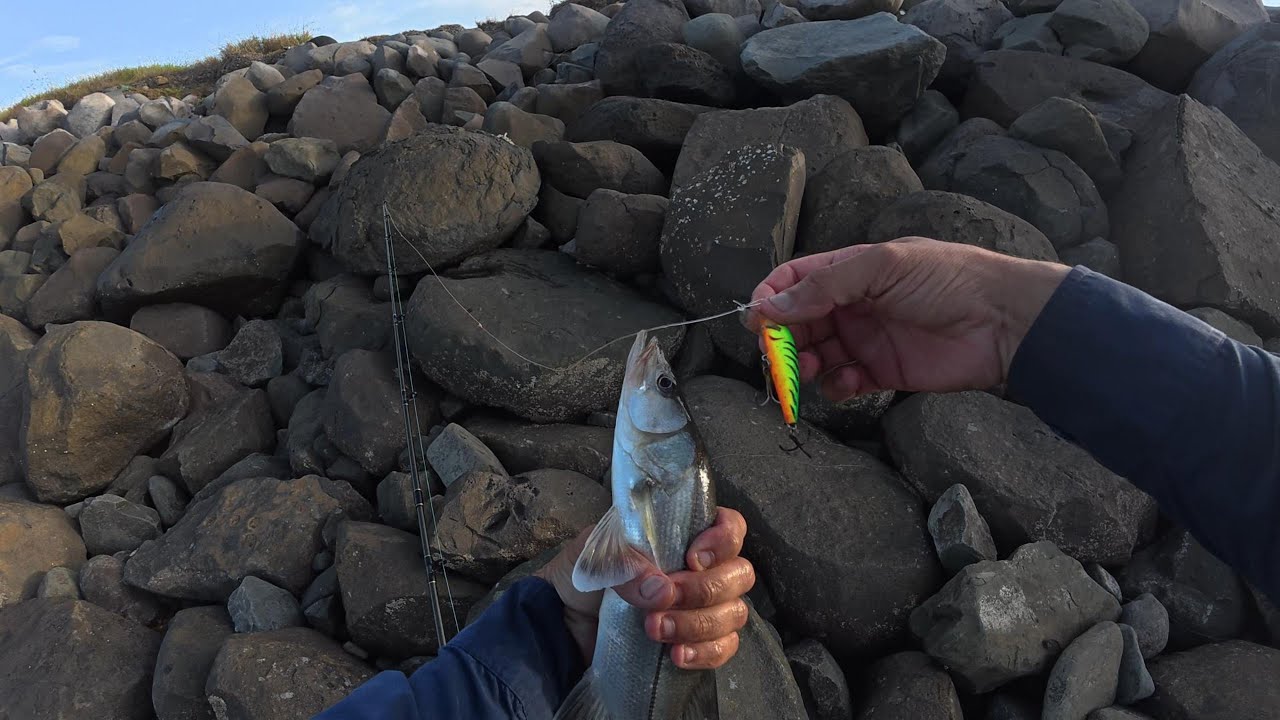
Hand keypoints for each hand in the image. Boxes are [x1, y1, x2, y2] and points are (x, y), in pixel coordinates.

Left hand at [535, 507, 754, 669]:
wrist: (562, 621)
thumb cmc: (582, 574)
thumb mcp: (594, 557)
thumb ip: (626, 565)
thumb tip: (661, 590)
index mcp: (682, 533)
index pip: (730, 526)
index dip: (723, 540)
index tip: (693, 558)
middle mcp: (700, 568)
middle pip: (739, 574)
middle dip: (703, 591)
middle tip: (664, 600)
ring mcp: (702, 607)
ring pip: (734, 613)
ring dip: (699, 624)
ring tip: (655, 629)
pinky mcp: (696, 641)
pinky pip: (724, 648)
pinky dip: (706, 652)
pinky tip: (677, 656)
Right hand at [748, 238, 1070, 401]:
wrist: (1001, 321)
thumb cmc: (947, 278)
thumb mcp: (882, 267)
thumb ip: (824, 286)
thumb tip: (769, 307)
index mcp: (849, 271)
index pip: (794, 282)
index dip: (771, 299)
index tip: (756, 322)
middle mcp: (852, 305)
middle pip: (797, 323)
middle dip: (782, 340)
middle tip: (777, 356)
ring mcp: (866, 339)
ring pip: (815, 356)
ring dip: (804, 366)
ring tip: (811, 370)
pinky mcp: (882, 373)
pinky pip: (843, 384)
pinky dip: (836, 387)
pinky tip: (849, 382)